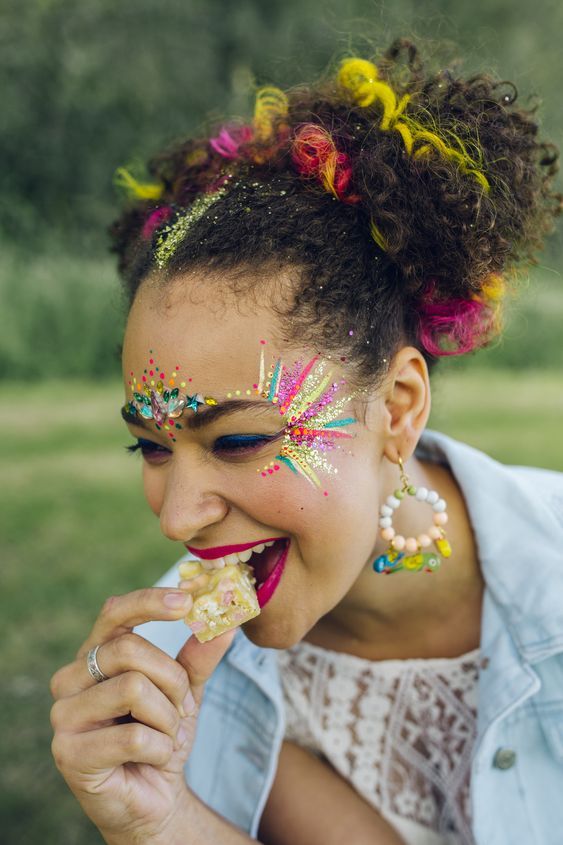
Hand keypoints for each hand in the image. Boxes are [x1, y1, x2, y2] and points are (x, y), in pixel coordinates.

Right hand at [50, 585, 235, 843]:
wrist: (153, 799)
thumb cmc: (161, 736)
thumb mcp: (185, 691)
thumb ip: (199, 657)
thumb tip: (225, 624)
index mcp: (95, 655)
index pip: (115, 613)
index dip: (149, 602)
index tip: (186, 600)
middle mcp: (70, 679)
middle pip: (129, 651)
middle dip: (171, 680)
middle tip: (182, 707)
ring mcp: (63, 715)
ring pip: (133, 689)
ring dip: (167, 718)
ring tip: (164, 736)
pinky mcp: (68, 753)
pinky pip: (135, 736)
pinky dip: (160, 748)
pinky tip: (151, 759)